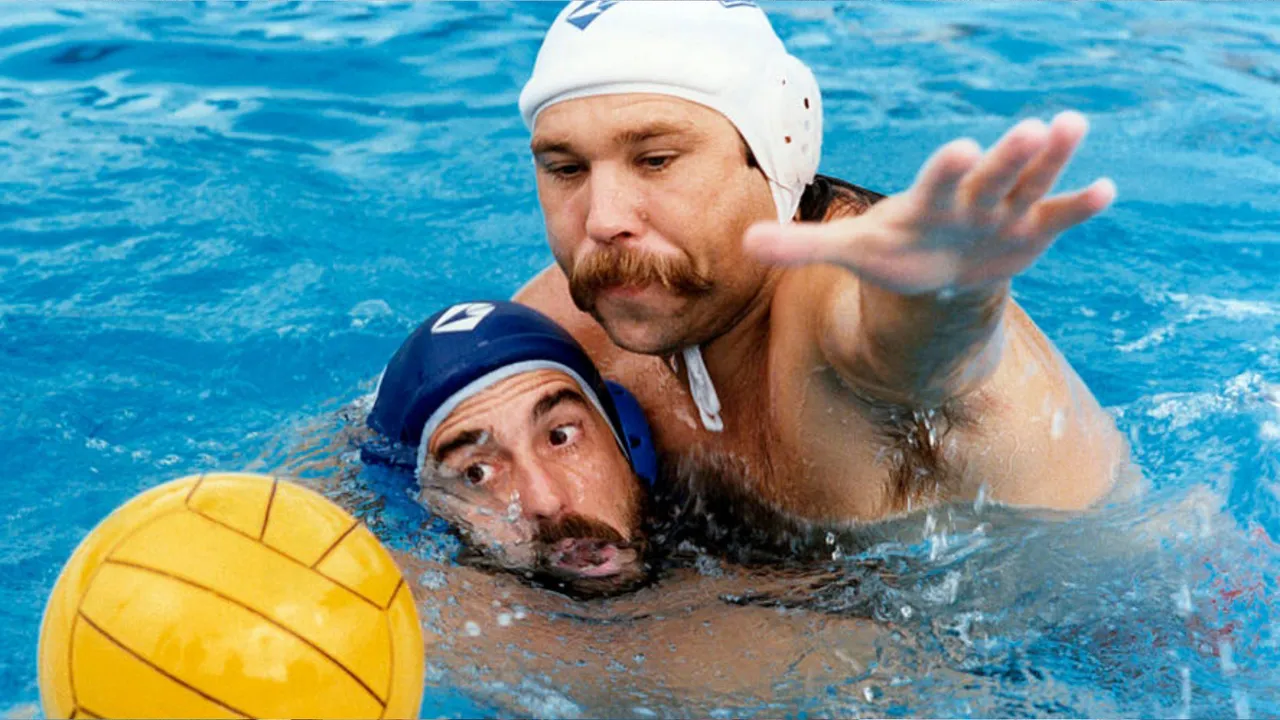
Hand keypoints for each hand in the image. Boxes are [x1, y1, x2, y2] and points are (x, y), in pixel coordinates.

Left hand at [744, 111, 1114, 295]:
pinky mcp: (1029, 230)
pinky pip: (1056, 214)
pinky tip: (1106, 190)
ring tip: (1071, 124)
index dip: (947, 168)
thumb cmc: (894, 253)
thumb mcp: (851, 253)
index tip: (962, 148)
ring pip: (1028, 181)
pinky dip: (1078, 205)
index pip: (936, 182)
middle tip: (1032, 126)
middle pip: (990, 174)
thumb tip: (743, 245)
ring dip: (1051, 159)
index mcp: (927, 203)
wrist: (936, 271)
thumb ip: (802, 247)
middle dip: (1009, 155)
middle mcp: (968, 199)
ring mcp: (1003, 212)